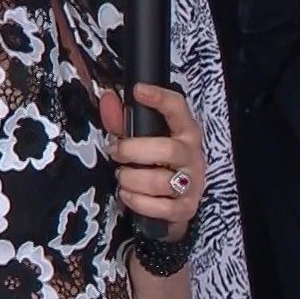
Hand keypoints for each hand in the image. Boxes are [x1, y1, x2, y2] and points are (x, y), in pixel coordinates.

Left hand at [99, 83, 205, 236]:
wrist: (177, 203)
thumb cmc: (159, 164)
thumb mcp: (143, 140)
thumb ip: (123, 121)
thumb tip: (107, 98)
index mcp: (185, 132)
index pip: (178, 109)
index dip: (160, 98)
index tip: (138, 90)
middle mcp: (192, 156)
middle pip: (167, 150)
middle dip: (133, 151)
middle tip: (115, 151)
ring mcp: (192, 183)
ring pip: (160, 181)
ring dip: (132, 179)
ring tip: (122, 177)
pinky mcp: (186, 208)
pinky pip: (160, 207)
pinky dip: (137, 202)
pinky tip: (128, 194)